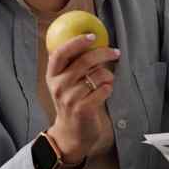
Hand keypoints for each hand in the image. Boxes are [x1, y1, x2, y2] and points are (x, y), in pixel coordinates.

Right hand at [44, 33, 119, 161]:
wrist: (72, 133)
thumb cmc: (73, 102)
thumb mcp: (66, 83)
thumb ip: (74, 64)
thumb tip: (92, 40)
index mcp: (52, 75)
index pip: (60, 53)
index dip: (76, 42)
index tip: (92, 36)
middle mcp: (58, 86)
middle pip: (84, 61)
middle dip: (104, 53)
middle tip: (115, 52)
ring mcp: (69, 98)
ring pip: (97, 75)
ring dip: (108, 75)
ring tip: (107, 81)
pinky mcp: (82, 109)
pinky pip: (104, 89)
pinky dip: (109, 88)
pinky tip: (105, 92)